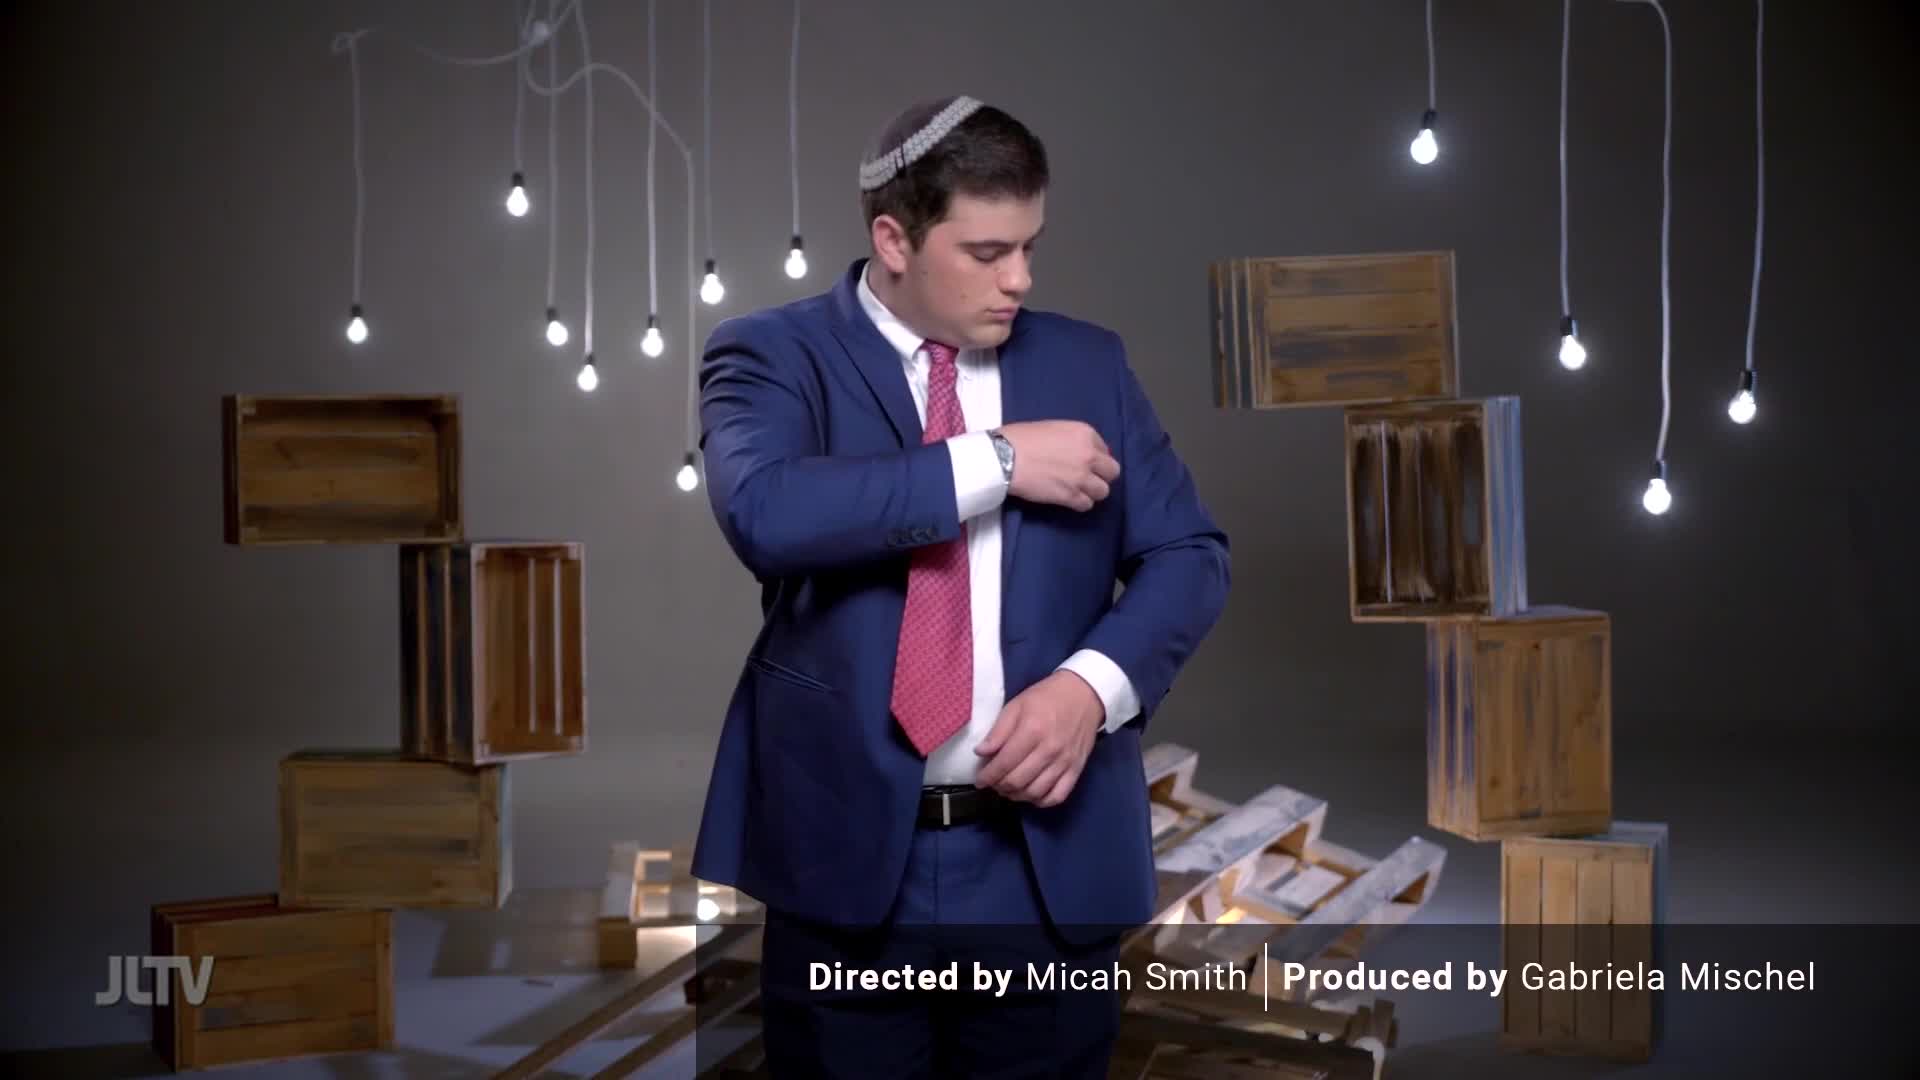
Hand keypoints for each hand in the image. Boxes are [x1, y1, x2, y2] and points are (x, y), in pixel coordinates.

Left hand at [974, 671, 1102, 806]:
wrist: (1084, 694)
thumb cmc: (1046, 697)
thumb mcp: (1017, 705)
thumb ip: (998, 731)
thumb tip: (981, 753)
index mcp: (1032, 731)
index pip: (1004, 763)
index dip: (988, 776)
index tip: (980, 780)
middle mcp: (1049, 750)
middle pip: (1018, 781)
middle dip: (999, 786)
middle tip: (993, 783)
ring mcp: (1064, 762)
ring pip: (1035, 792)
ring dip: (1017, 796)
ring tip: (1008, 789)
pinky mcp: (1076, 770)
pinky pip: (1057, 796)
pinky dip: (1041, 801)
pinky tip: (1031, 794)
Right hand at [997, 420, 1119, 511]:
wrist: (1004, 457)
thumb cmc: (1021, 438)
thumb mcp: (1054, 428)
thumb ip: (1073, 440)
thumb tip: (1080, 452)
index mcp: (1085, 433)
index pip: (1105, 449)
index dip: (1094, 458)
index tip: (1082, 462)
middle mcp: (1089, 455)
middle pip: (1112, 472)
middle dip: (1101, 475)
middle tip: (1086, 478)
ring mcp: (1081, 477)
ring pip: (1103, 491)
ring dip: (1092, 492)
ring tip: (1077, 490)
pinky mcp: (1070, 496)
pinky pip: (1087, 505)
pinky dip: (1079, 503)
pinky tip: (1069, 498)